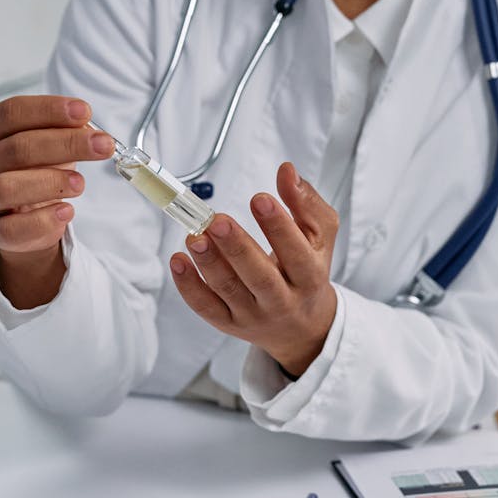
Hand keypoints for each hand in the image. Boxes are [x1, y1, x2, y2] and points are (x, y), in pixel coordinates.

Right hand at [0, 95, 114, 306]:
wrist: (24, 212)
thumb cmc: (33, 164)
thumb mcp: (44, 138)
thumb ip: (59, 128)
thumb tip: (86, 128)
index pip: (11, 112)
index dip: (50, 110)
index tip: (85, 111)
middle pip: (16, 148)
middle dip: (66, 144)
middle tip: (103, 145)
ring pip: (7, 188)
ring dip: (51, 182)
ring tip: (81, 182)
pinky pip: (12, 230)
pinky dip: (43, 221)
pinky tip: (66, 211)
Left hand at [169, 162, 338, 377]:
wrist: (303, 326)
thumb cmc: (307, 270)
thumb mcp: (319, 236)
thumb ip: (306, 202)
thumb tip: (286, 170)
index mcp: (309, 276)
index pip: (296, 253)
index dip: (278, 226)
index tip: (260, 198)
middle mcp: (283, 300)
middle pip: (260, 277)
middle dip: (237, 247)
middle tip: (218, 220)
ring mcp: (253, 315)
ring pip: (228, 290)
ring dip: (209, 262)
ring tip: (194, 235)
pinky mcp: (228, 323)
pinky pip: (206, 307)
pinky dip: (188, 286)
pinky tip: (178, 260)